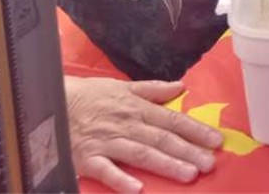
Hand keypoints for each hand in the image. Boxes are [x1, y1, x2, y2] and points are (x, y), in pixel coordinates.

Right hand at [66, 76, 219, 192]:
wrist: (52, 102)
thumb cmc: (91, 95)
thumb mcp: (123, 86)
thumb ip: (153, 89)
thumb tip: (180, 86)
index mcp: (137, 108)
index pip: (172, 120)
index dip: (195, 130)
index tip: (216, 140)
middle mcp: (127, 125)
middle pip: (162, 139)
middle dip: (188, 151)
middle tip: (210, 163)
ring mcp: (108, 142)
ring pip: (142, 154)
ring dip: (166, 164)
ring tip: (189, 174)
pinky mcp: (88, 159)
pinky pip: (106, 171)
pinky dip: (121, 179)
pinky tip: (138, 190)